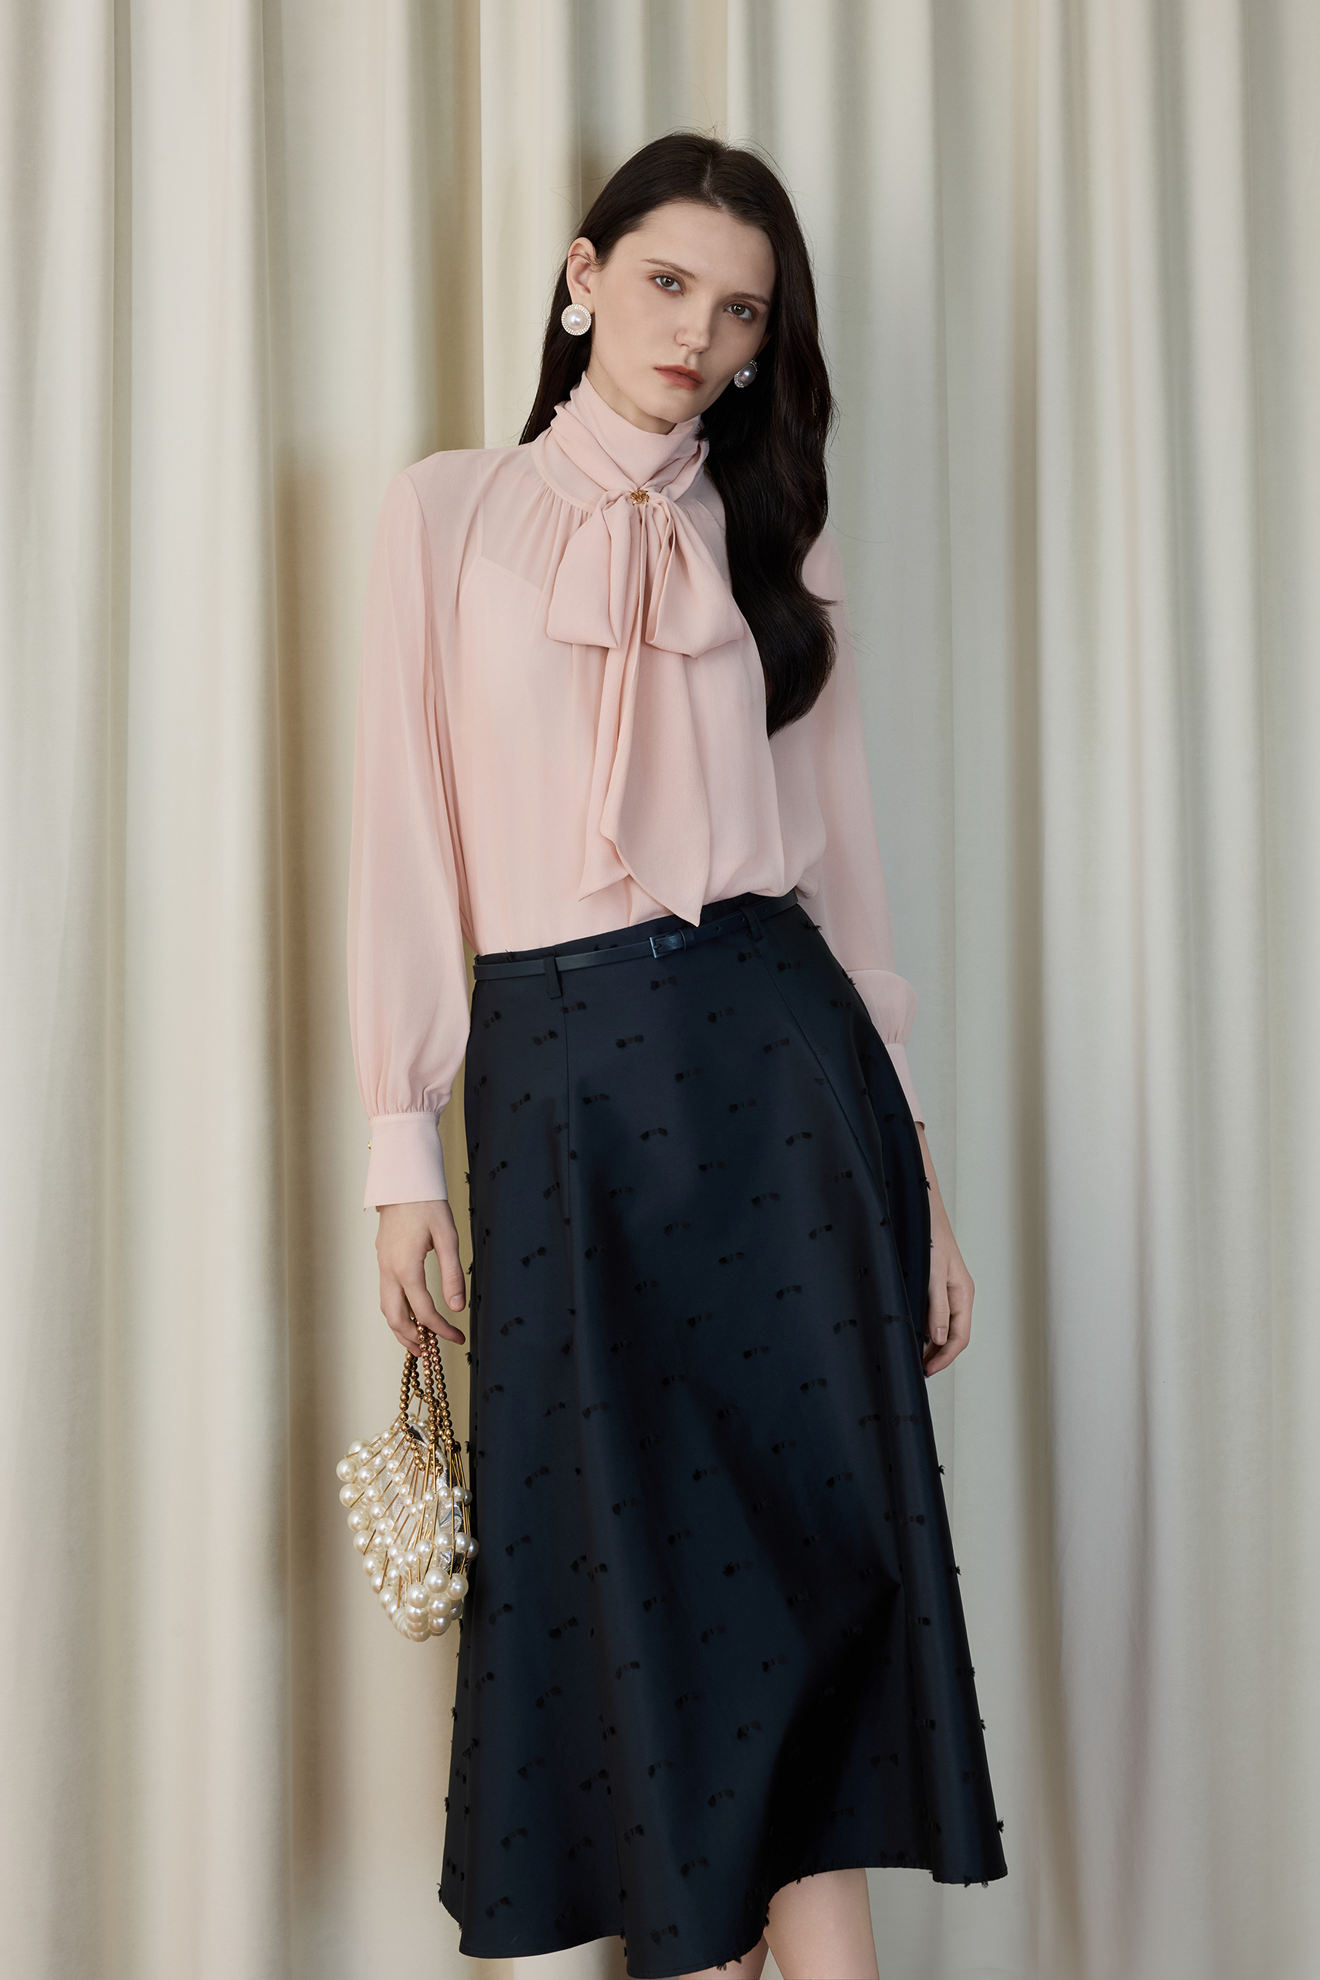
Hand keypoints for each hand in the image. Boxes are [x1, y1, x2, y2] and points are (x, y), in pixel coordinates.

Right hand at [374, 1199, 467, 1354]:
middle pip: (396, 1318)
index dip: (442, 1330)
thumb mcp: (448, 1237)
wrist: (403, 1182)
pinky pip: (386, 1295)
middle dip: (414, 1340)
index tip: (458, 1337)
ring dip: (401, 1329)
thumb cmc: (428, 1206)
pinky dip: (397, 1312)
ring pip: (387, 1309)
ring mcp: (383, 1265)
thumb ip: (452, 1274)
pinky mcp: (383, 1260)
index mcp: (407, 1267)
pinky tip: (410, 1315)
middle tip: (433, 1353)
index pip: (424, 1311)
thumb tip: (458, 1307)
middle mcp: (390, 1271)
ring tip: (420, 1343)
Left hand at [913, 1125, 973, 1376]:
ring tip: (908, 1354)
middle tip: (914, 1369)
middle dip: (935, 1354)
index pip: (959, 1337)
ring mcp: (944, 1288)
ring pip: (940, 1325)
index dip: (943, 1358)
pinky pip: (930, 1312)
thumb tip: (939, 1339)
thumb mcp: (932, 1273)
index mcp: (963, 1293)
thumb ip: (936, 1306)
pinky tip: (906, 1329)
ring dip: (927, 1342)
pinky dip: (921, 1326)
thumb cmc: (929, 1235)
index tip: (924, 1371)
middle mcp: (956, 1294)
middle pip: (951, 1335)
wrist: (919, 1205)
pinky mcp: (931, 1281)